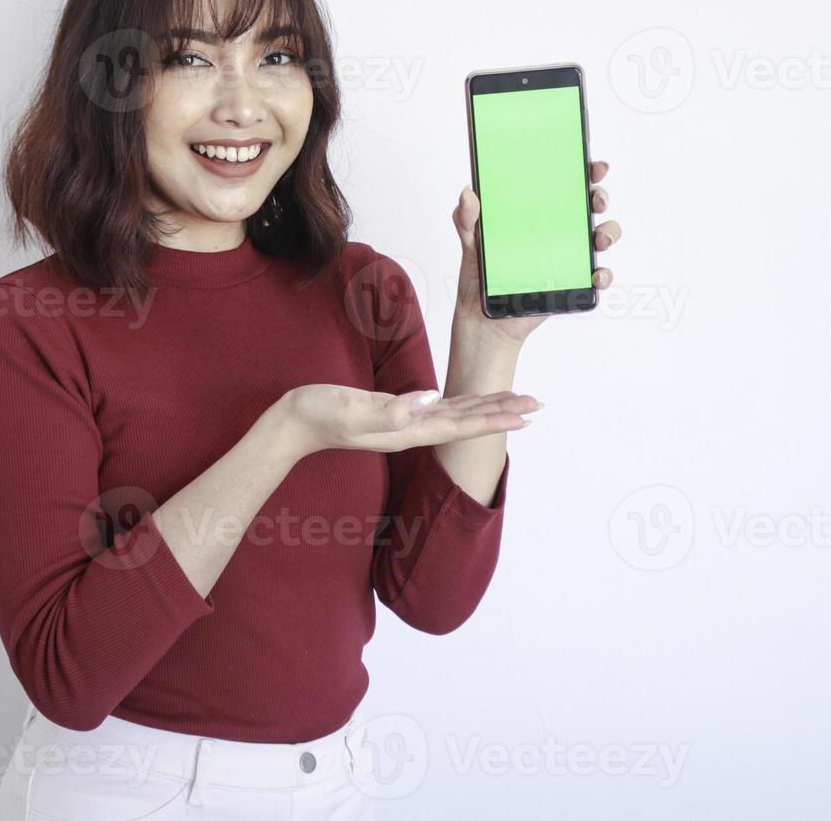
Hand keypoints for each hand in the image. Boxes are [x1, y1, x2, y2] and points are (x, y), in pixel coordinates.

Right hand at [272, 384, 539, 458]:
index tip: (525, 413)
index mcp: (408, 429)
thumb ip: (391, 408)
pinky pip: (438, 411)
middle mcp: (412, 430)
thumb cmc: (319, 413)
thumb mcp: (353, 407)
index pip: (461, 424)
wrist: (294, 423)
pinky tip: (469, 403)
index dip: (495, 417)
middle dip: (501, 412)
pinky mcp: (394, 415)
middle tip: (536, 404)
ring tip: (515, 404)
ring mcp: (403, 425)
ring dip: (486, 409)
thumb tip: (429, 400)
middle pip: (467, 421)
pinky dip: (461, 406)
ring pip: (456, 416)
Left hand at [453, 158, 622, 345]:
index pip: (564, 184)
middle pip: (589, 205)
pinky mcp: (572, 282)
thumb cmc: (479, 276)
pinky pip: (597, 275)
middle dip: (600, 196)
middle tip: (596, 199)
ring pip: (601, 236)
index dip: (583, 170)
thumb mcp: (471, 242)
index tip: (592, 165)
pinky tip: (597, 274)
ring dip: (608, 232)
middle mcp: (557, 230)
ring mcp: (568, 255)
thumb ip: (466, 218)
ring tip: (598, 238)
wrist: (483, 319)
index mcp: (536, 213)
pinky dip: (604, 274)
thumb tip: (467, 194)